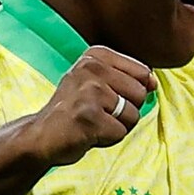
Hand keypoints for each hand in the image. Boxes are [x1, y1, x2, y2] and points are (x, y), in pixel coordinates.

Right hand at [26, 46, 156, 166]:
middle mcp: (91, 68)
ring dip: (117, 126)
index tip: (105, 97)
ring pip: (133, 114)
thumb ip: (131, 78)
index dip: (131, 92)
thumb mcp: (101, 83)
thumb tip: (154, 83)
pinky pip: (120, 132)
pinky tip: (87, 134)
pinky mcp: (88, 117)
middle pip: (140, 94)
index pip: (143, 73)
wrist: (39, 136)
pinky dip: (108, 139)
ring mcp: (89, 92)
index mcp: (96, 55)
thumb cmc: (76, 110)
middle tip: (98, 113)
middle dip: (126, 111)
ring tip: (93, 123)